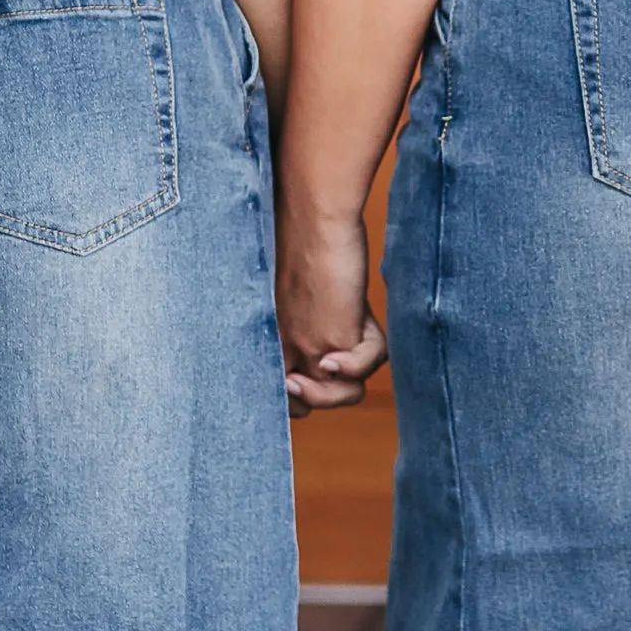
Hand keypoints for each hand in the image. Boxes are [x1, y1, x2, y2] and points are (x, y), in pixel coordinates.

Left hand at [277, 206, 387, 413]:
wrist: (312, 222)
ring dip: (347, 383)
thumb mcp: (296, 295)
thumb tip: (323, 347)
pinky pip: (361, 373)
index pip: (275, 396)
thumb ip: (302, 323)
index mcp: (268, 341)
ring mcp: (309, 350)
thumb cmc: (302, 245)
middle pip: (304, 408)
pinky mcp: (334, 342)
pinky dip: (361, 364)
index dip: (297, 396)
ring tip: (341, 350)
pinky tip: (351, 339)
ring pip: (341, 397)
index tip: (307, 374)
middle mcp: (285, 351)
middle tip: (326, 366)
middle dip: (324, 396)